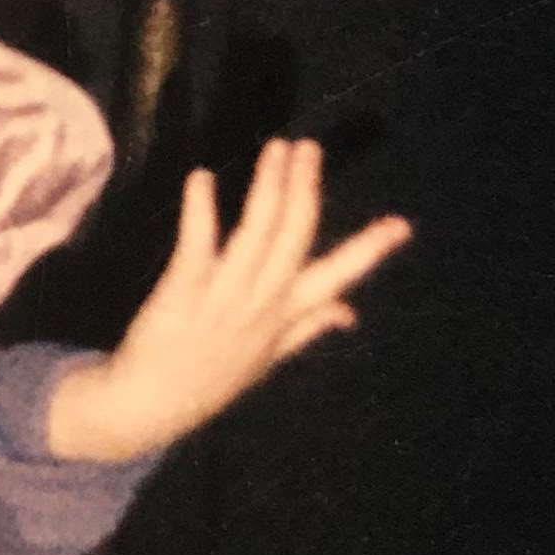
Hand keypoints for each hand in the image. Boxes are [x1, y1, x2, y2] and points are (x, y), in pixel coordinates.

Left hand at [45, 139, 409, 464]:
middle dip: (305, 189)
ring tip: (276, 149)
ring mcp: (224, 298)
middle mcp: (262, 304)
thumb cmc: (210, 378)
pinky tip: (203, 179)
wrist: (152, 407)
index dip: (370, 250)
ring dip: (269, 187)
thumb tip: (351, 313)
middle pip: (294, 238)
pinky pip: (197, 247)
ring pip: (257, 235)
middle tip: (309, 147)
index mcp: (285, 316)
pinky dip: (202, 211)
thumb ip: (308, 328)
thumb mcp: (269, 358)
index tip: (402, 224)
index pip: (337, 278)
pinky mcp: (183, 292)